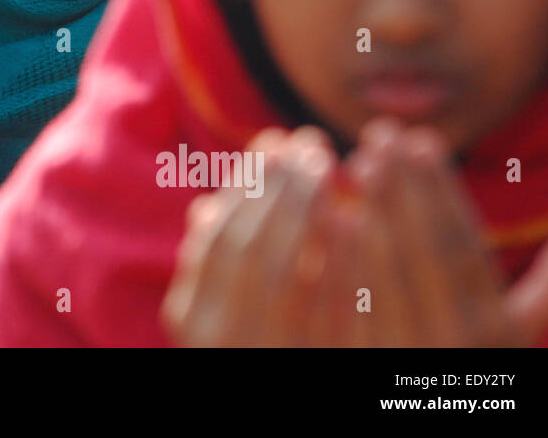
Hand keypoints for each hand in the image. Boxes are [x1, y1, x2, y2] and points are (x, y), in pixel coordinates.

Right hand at [162, 126, 336, 345]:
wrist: (274, 407)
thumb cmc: (250, 354)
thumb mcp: (215, 315)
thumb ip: (212, 265)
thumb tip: (204, 206)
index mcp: (191, 318)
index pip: (218, 236)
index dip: (250, 184)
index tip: (277, 141)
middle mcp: (218, 340)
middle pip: (250, 248)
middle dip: (282, 189)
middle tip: (313, 143)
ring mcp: (262, 355)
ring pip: (284, 275)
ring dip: (309, 214)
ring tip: (335, 172)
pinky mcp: (309, 364)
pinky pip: (324, 313)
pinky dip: (337, 262)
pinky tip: (355, 221)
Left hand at [332, 120, 547, 345]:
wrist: (434, 414)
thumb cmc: (482, 363)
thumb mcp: (522, 333)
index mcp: (496, 331)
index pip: (463, 247)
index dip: (441, 190)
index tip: (422, 139)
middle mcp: (455, 346)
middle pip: (421, 253)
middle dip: (401, 188)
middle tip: (382, 135)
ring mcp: (406, 359)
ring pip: (381, 274)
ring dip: (368, 212)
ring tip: (356, 161)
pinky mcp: (363, 365)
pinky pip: (347, 306)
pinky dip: (339, 259)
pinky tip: (331, 215)